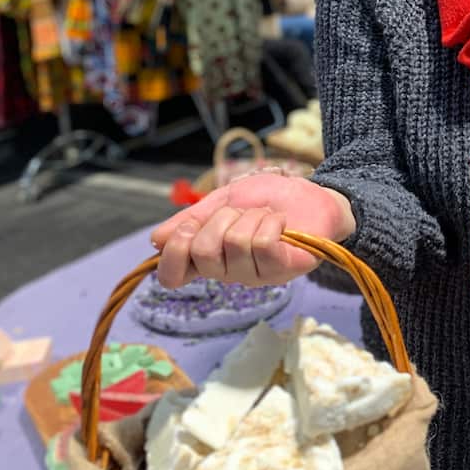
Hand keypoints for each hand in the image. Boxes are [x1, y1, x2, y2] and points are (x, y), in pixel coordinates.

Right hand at [150, 174, 355, 288]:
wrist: (313, 194)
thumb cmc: (269, 198)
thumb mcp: (223, 200)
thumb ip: (192, 219)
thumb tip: (156, 239)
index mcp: (209, 257)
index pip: (172, 275)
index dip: (173, 250)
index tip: (190, 226)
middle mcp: (227, 272)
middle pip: (202, 252)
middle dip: (221, 219)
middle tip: (242, 213)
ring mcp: (254, 275)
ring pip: (234, 244)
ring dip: (252, 217)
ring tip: (266, 217)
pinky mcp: (282, 270)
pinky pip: (262, 245)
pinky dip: (271, 222)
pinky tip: (281, 223)